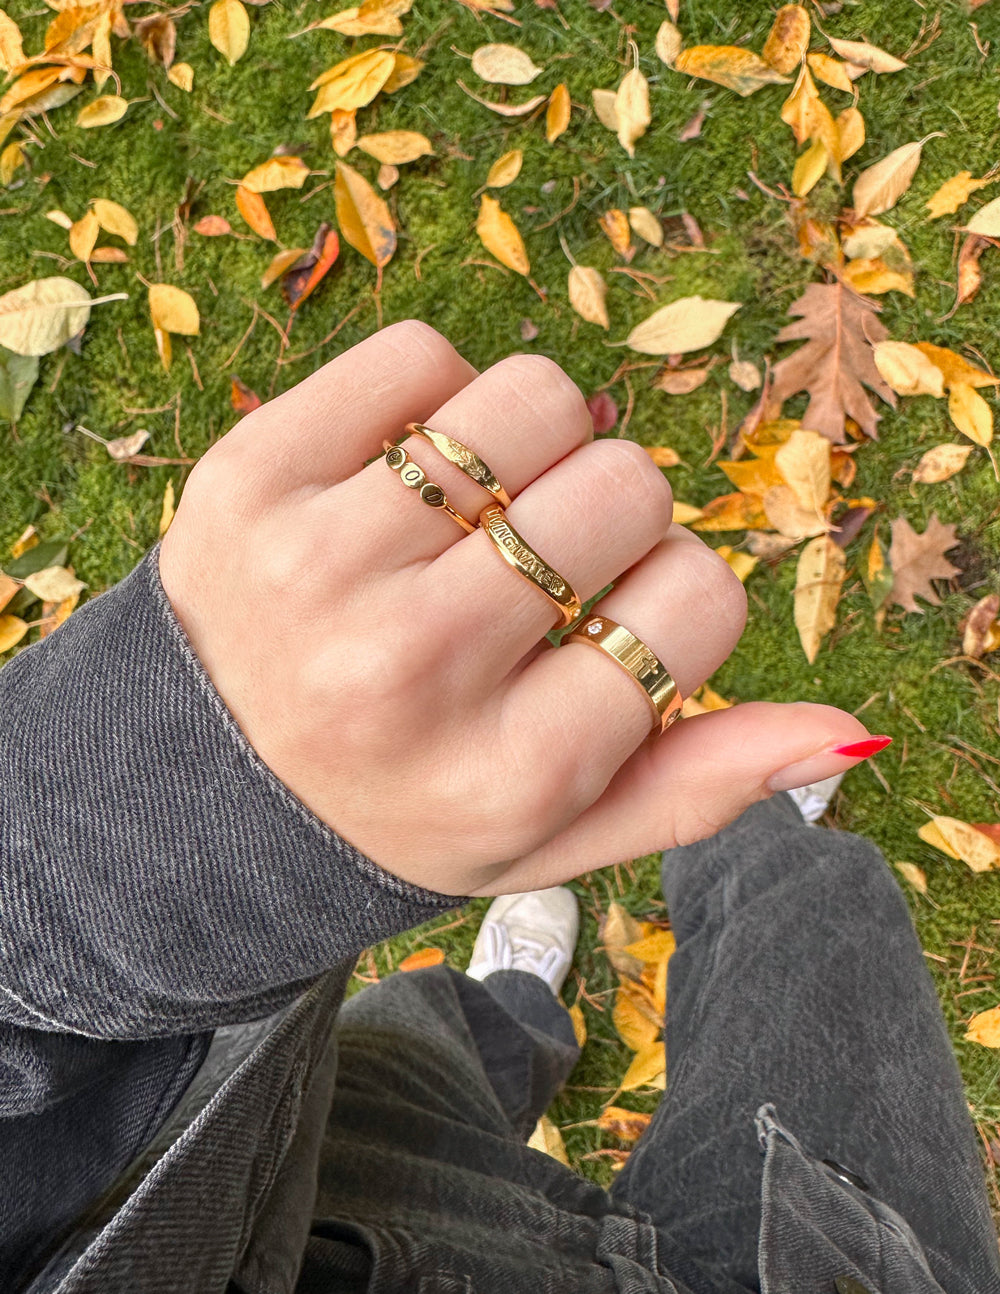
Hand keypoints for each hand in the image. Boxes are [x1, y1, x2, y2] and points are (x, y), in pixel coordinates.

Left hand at [159, 322, 872, 896]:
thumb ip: (693, 788)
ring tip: (484, 510)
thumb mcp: (546, 841)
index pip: (697, 602)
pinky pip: (420, 358)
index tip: (610, 624)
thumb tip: (845, 729)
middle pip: (626, 488)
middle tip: (543, 564)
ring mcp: (319, 566)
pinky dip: (440, 399)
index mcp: (507, 774)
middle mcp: (411, 671)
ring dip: (543, 441)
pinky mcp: (248, 475)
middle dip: (613, 518)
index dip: (676, 597)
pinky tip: (407, 477)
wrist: (196, 786)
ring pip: (536, 400)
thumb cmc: (403, 806)